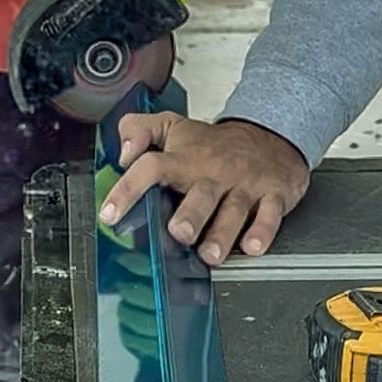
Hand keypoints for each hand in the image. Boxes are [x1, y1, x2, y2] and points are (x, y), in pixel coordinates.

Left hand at [98, 111, 309, 264]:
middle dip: (190, 215)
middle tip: (179, 232)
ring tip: (211, 255)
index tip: (110, 214)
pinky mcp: (272, 196)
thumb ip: (139, 131)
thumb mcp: (173, 127)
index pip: (152, 167)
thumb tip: (123, 153)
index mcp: (184, 159)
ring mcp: (244, 185)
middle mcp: (213, 173)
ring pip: (234, 210)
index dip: (129, 189)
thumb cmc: (214, 145)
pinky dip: (263, 231)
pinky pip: (270, 214)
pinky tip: (252, 247)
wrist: (271, 136)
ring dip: (222, 233)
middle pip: (200, 194)